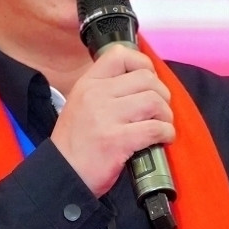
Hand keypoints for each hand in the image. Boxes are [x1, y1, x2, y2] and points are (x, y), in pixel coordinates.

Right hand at [48, 42, 173, 198]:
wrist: (62, 174)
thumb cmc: (75, 143)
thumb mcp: (80, 105)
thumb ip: (105, 91)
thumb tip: (143, 83)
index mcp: (88, 84)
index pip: (120, 55)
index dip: (143, 63)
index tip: (150, 79)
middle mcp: (96, 95)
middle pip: (146, 78)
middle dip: (161, 94)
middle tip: (159, 110)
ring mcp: (106, 117)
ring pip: (154, 101)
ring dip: (165, 115)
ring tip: (162, 125)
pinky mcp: (118, 140)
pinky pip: (155, 128)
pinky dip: (166, 133)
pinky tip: (163, 139)